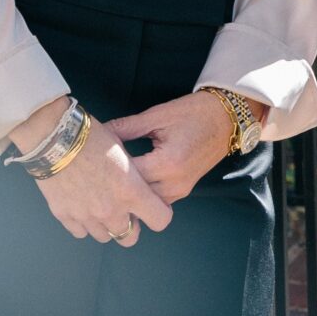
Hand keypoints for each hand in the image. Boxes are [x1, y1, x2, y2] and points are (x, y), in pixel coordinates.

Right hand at [25, 111, 173, 245]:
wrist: (54, 137)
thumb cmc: (90, 136)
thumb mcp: (122, 147)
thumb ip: (132, 172)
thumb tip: (137, 183)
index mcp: (130, 191)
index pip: (160, 220)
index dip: (159, 213)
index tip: (153, 206)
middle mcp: (111, 210)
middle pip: (129, 238)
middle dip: (130, 226)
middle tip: (124, 210)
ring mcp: (87, 216)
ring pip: (104, 236)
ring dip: (105, 224)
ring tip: (98, 203)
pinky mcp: (65, 216)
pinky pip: (80, 232)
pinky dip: (83, 222)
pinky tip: (81, 204)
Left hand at [108, 90, 266, 203]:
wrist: (225, 119)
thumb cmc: (192, 112)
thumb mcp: (157, 115)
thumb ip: (126, 127)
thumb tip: (100, 133)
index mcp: (168, 163)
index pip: (129, 176)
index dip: (108, 170)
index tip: (91, 163)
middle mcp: (174, 183)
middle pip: (136, 197)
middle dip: (116, 188)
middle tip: (95, 178)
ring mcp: (180, 190)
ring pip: (146, 203)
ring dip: (130, 194)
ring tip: (110, 182)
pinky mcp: (183, 191)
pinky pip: (157, 199)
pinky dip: (143, 194)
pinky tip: (129, 182)